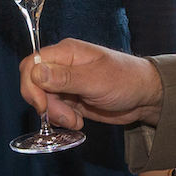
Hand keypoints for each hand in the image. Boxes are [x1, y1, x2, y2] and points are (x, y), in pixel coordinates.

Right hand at [20, 38, 162, 129]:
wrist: (145, 97)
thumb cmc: (126, 80)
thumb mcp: (96, 80)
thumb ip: (65, 78)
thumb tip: (36, 72)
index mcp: (66, 53)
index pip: (31, 64)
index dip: (31, 86)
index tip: (42, 105)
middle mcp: (62, 66)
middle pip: (34, 85)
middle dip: (46, 105)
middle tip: (67, 117)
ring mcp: (66, 84)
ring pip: (44, 101)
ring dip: (56, 115)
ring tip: (76, 122)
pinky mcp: (71, 99)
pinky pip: (55, 110)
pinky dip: (62, 119)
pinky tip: (78, 122)